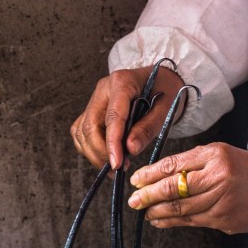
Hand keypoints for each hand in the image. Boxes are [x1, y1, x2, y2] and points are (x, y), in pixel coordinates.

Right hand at [71, 64, 186, 169]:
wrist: (160, 80)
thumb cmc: (165, 91)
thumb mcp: (166, 108)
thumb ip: (148, 127)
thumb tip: (131, 149)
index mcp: (122, 82)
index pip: (112, 116)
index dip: (112, 143)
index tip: (117, 164)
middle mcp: (103, 89)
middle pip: (90, 125)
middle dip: (101, 152)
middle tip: (119, 168)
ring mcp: (95, 99)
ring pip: (82, 131)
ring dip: (94, 153)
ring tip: (115, 165)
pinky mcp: (92, 109)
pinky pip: (81, 132)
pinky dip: (90, 148)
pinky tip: (106, 156)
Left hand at [126, 142, 247, 234]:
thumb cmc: (242, 167)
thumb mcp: (218, 154)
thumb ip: (190, 162)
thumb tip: (157, 175)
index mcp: (214, 156)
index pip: (174, 165)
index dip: (151, 174)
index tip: (136, 180)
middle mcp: (218, 177)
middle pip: (174, 188)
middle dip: (148, 195)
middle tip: (133, 200)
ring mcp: (222, 201)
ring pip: (181, 208)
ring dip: (158, 211)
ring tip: (144, 211)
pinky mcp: (225, 220)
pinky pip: (192, 221)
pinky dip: (172, 222)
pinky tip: (160, 220)